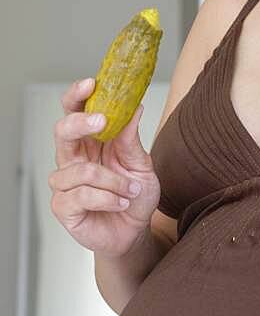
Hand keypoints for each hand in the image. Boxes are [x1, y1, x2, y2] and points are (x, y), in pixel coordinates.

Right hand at [48, 78, 160, 257]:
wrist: (134, 232)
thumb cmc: (135, 196)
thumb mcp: (141, 165)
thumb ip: (132, 140)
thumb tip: (135, 107)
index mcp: (90, 142)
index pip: (75, 112)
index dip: (78, 96)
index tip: (91, 83)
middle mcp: (73, 159)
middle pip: (62, 131)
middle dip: (80, 123)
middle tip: (102, 122)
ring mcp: (64, 184)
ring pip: (81, 171)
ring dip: (113, 181)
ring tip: (131, 191)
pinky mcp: (63, 207)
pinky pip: (81, 196)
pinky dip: (108, 199)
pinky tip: (120, 204)